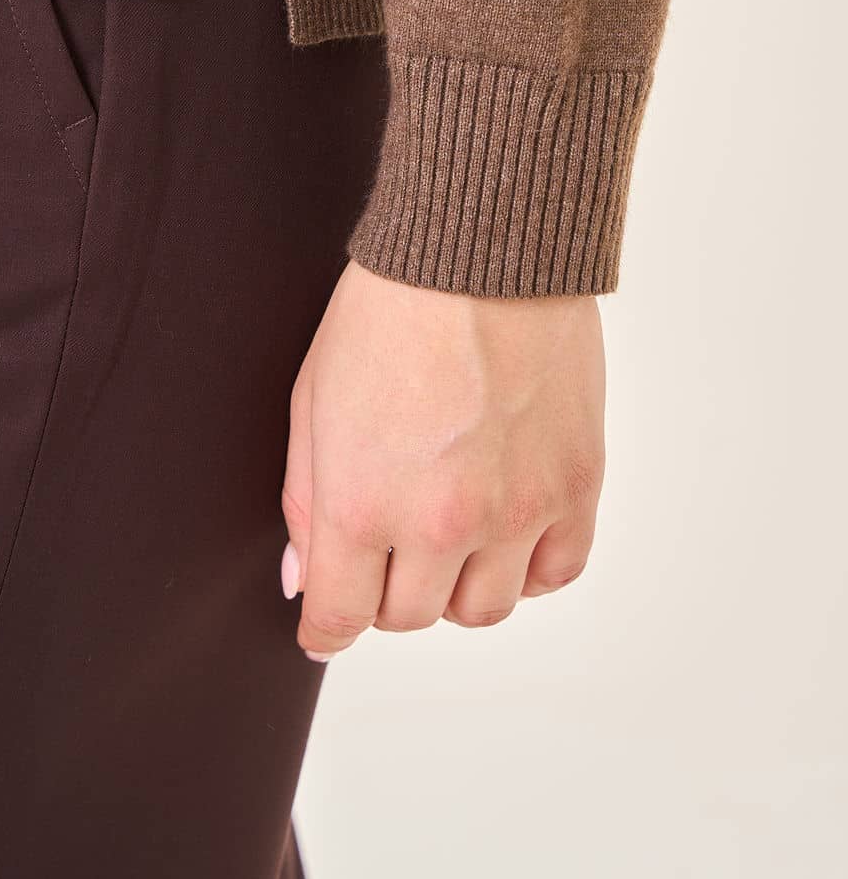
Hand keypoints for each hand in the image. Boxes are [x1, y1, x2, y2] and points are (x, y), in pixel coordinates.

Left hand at [280, 259, 605, 658]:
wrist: (480, 251)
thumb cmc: (388, 310)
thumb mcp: (311, 398)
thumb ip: (304, 499)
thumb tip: (304, 578)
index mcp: (361, 504)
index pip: (339, 617)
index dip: (325, 627)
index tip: (326, 624)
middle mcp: (441, 524)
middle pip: (408, 618)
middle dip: (385, 591)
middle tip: (384, 545)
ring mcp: (515, 510)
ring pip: (483, 609)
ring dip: (456, 584)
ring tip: (447, 531)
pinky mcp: (575, 485)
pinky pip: (555, 572)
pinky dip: (527, 566)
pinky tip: (506, 526)